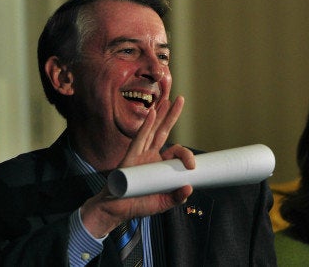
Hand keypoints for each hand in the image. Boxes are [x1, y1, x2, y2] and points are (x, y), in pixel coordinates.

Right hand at [80, 96, 194, 237]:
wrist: (116, 209)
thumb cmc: (137, 204)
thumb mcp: (162, 203)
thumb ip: (175, 197)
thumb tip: (189, 188)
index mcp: (160, 165)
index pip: (176, 153)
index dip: (186, 155)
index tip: (192, 166)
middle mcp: (150, 156)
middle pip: (163, 131)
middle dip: (172, 115)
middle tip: (181, 99)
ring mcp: (140, 154)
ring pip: (152, 130)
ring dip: (160, 114)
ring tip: (167, 99)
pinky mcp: (130, 157)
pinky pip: (139, 138)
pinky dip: (145, 126)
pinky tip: (152, 113)